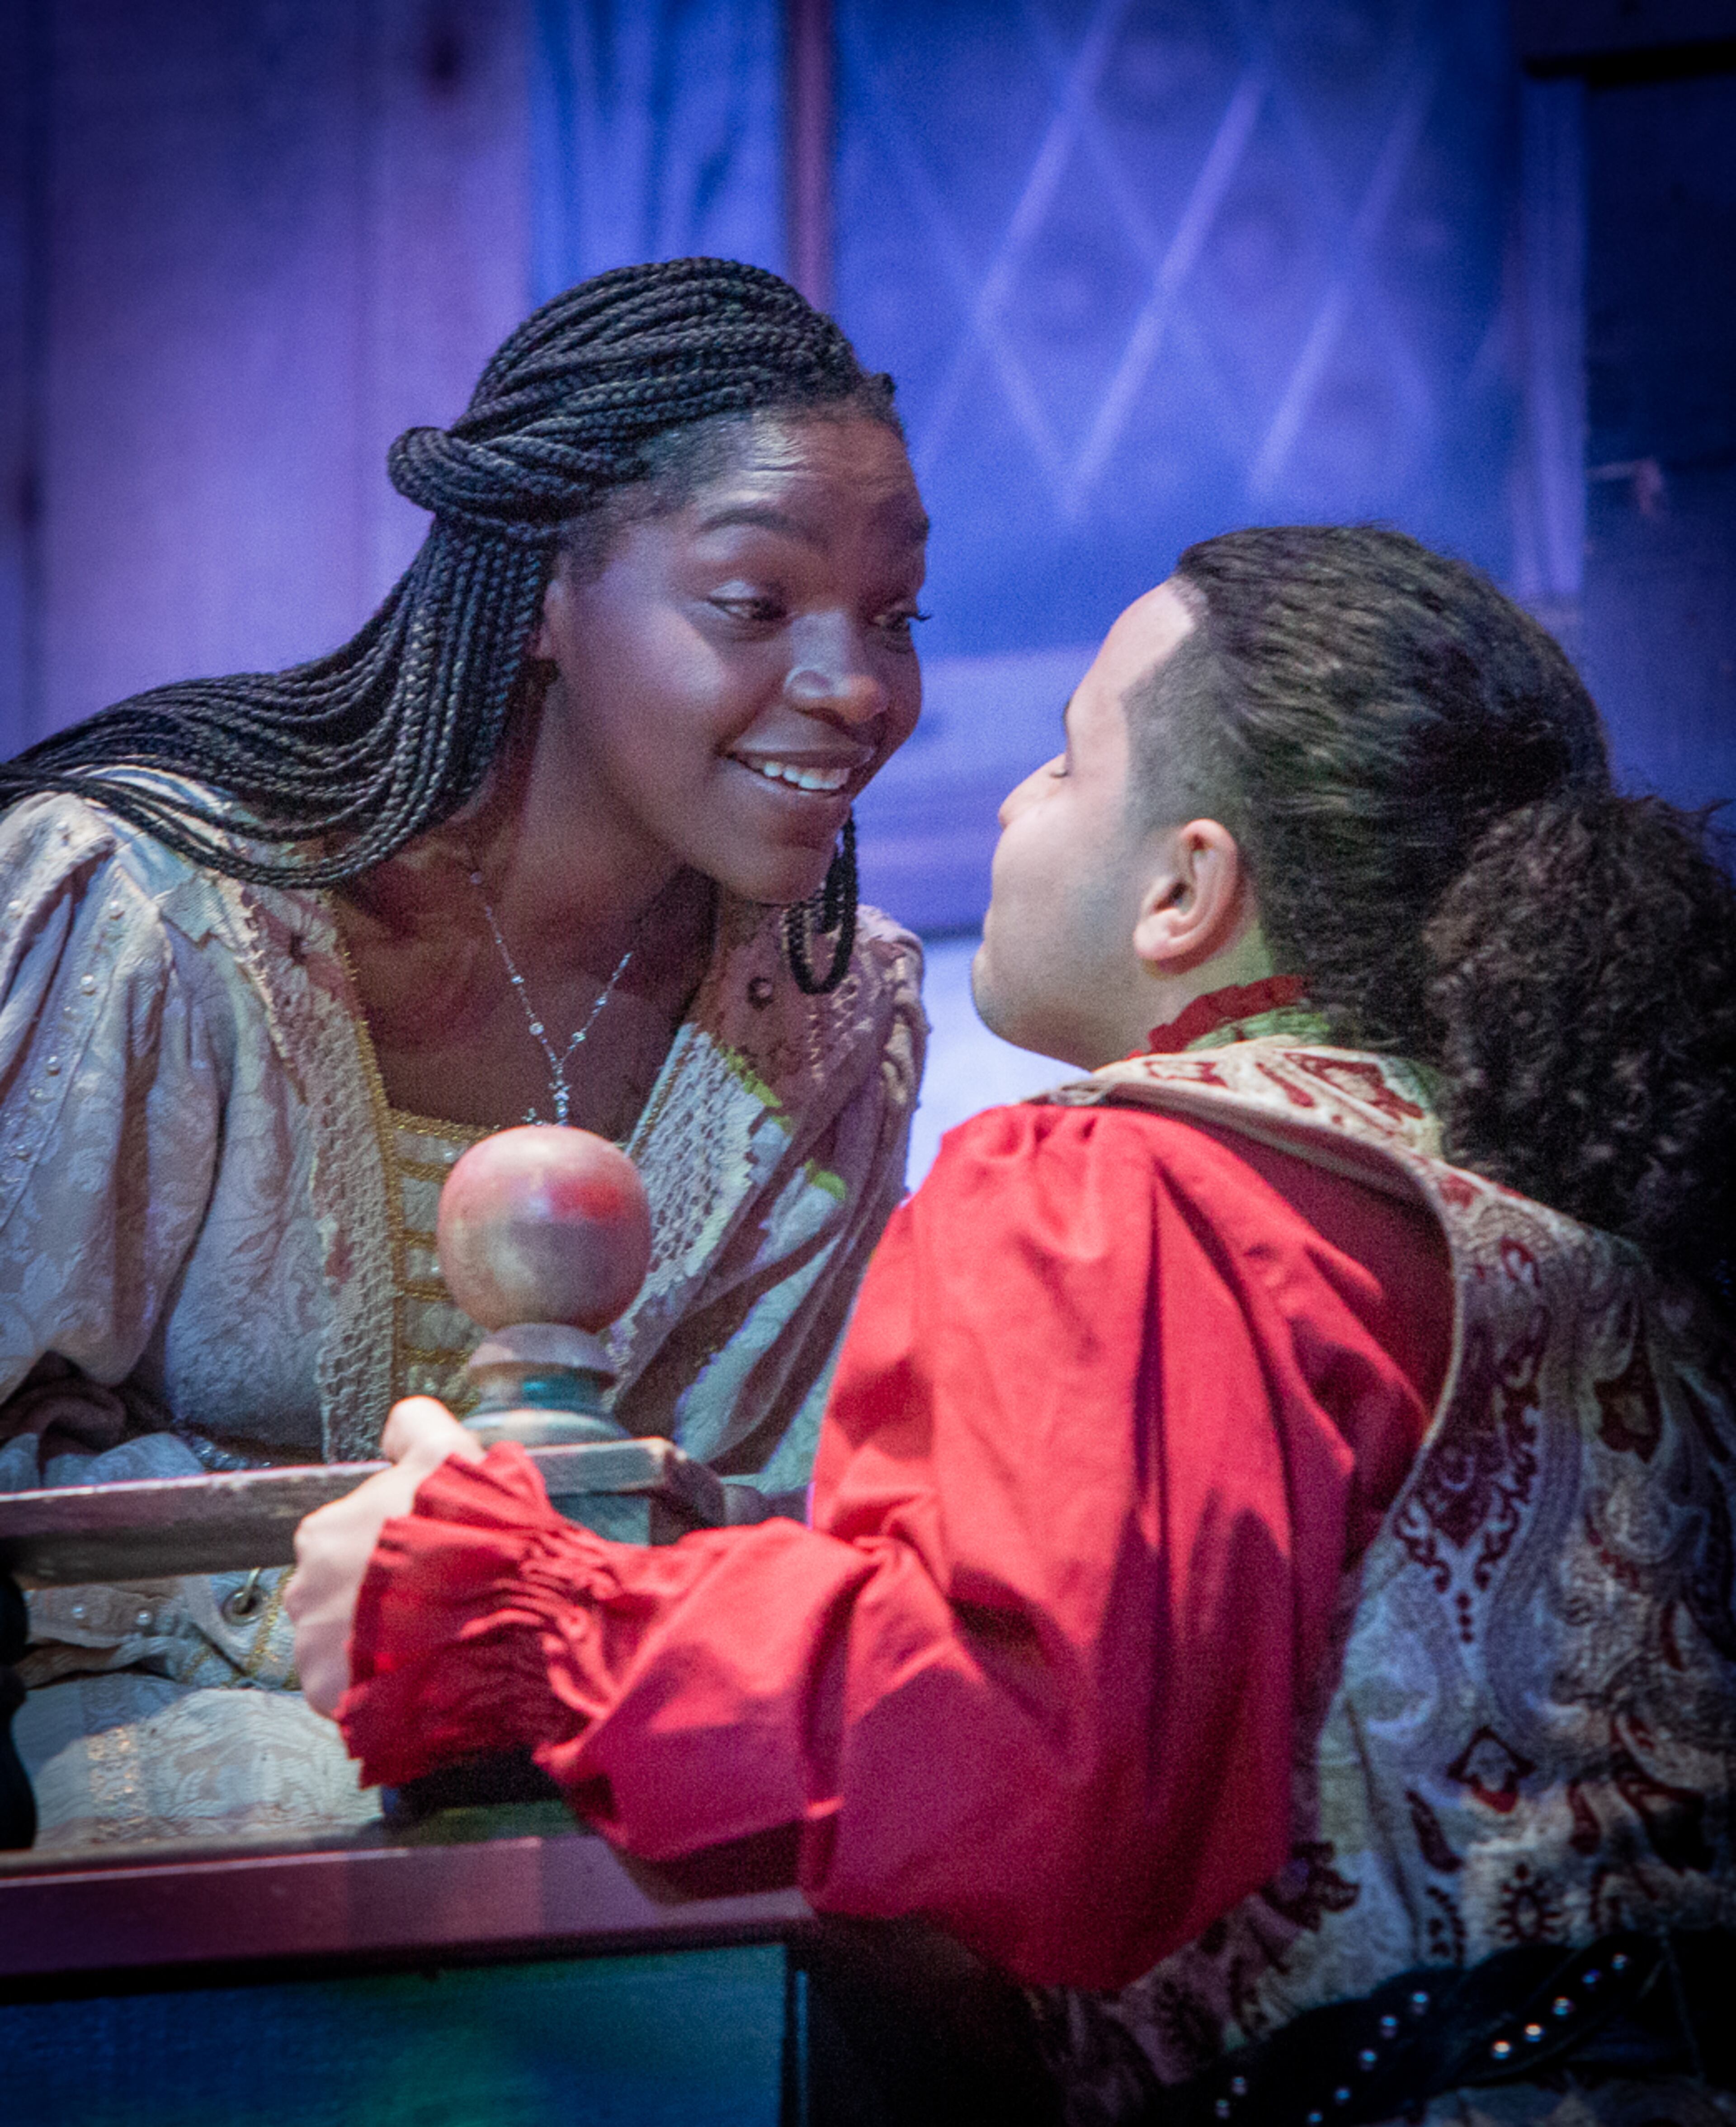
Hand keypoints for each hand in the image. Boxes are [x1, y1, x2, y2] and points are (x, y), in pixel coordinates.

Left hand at [286, 1397, 483, 1717]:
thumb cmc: (466, 1535)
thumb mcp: (450, 1455)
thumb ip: (417, 1427)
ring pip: (344, 1641)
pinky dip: (379, 1683)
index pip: (351, 1536)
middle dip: (379, 1594)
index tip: (430, 1551)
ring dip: (378, 1640)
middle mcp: (303, 1590)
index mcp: (323, 1532)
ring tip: (432, 1639)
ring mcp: (313, 1649)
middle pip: (341, 1590)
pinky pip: (351, 1689)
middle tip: (435, 1596)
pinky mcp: (330, 1697)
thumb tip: (399, 1423)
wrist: (485, 1620)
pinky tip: (419, 1669)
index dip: (395, 1541)